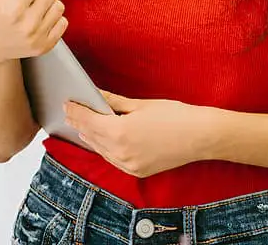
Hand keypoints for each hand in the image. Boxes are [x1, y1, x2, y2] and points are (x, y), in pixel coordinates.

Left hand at [64, 91, 218, 177]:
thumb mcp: (140, 105)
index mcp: (119, 132)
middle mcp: (120, 152)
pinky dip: (104, 148)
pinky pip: (112, 159)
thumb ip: (114, 102)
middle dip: (79, 123)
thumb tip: (96, 95)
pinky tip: (101, 140)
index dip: (75, 111)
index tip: (67, 103)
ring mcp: (128, 165)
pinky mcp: (137, 171)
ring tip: (80, 126)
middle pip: (90, 136)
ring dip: (89, 137)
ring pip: (100, 150)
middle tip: (69, 112)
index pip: (87, 121)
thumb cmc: (174, 116)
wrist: (200, 136)